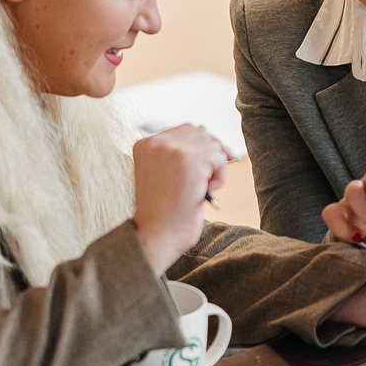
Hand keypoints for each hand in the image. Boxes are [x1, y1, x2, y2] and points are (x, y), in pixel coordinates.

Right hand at [134, 124, 229, 274]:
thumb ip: (178, 155)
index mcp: (145, 145)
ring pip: (212, 145)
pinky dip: (219, 176)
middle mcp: (156, 143)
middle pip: (201, 133)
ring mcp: (173, 149)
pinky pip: (220, 158)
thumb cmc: (163, 213)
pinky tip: (204, 191)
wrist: (156, 235)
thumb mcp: (164, 175)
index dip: (201, 147)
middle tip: (204, 181)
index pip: (185, 130)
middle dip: (209, 155)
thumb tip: (218, 144)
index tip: (204, 169)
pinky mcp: (190, 161)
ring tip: (200, 188)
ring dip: (214, 167)